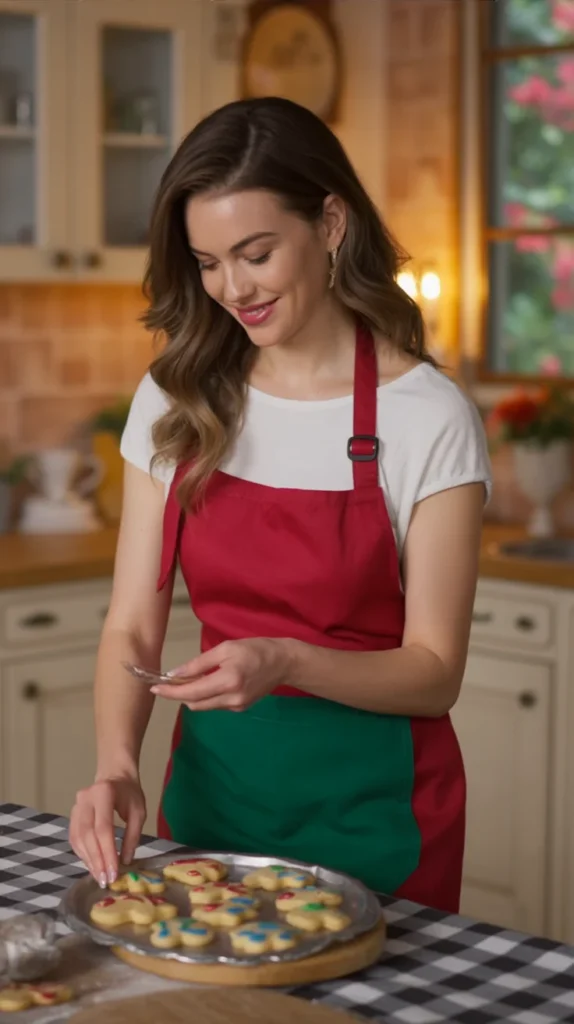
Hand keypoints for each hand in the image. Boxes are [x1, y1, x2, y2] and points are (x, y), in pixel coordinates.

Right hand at [69, 775, 145, 886]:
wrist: (114, 775)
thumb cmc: (129, 793)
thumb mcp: (138, 811)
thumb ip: (133, 835)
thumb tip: (126, 862)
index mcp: (103, 793)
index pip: (103, 828)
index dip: (108, 853)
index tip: (114, 873)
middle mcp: (85, 799)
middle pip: (88, 835)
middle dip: (97, 860)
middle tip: (105, 880)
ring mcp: (75, 806)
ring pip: (78, 839)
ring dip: (89, 860)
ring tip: (99, 877)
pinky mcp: (72, 815)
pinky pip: (74, 838)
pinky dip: (83, 854)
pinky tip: (92, 865)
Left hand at [151, 638, 294, 711]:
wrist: (283, 662)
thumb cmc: (254, 649)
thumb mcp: (225, 649)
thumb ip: (199, 663)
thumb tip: (174, 674)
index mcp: (227, 681)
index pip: (191, 692)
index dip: (170, 692)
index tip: (154, 689)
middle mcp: (231, 698)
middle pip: (195, 704)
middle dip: (179, 695)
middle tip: (169, 682)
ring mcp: (237, 706)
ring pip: (204, 706)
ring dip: (192, 696)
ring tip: (188, 681)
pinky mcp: (241, 708)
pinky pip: (216, 705)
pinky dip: (207, 696)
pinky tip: (209, 683)